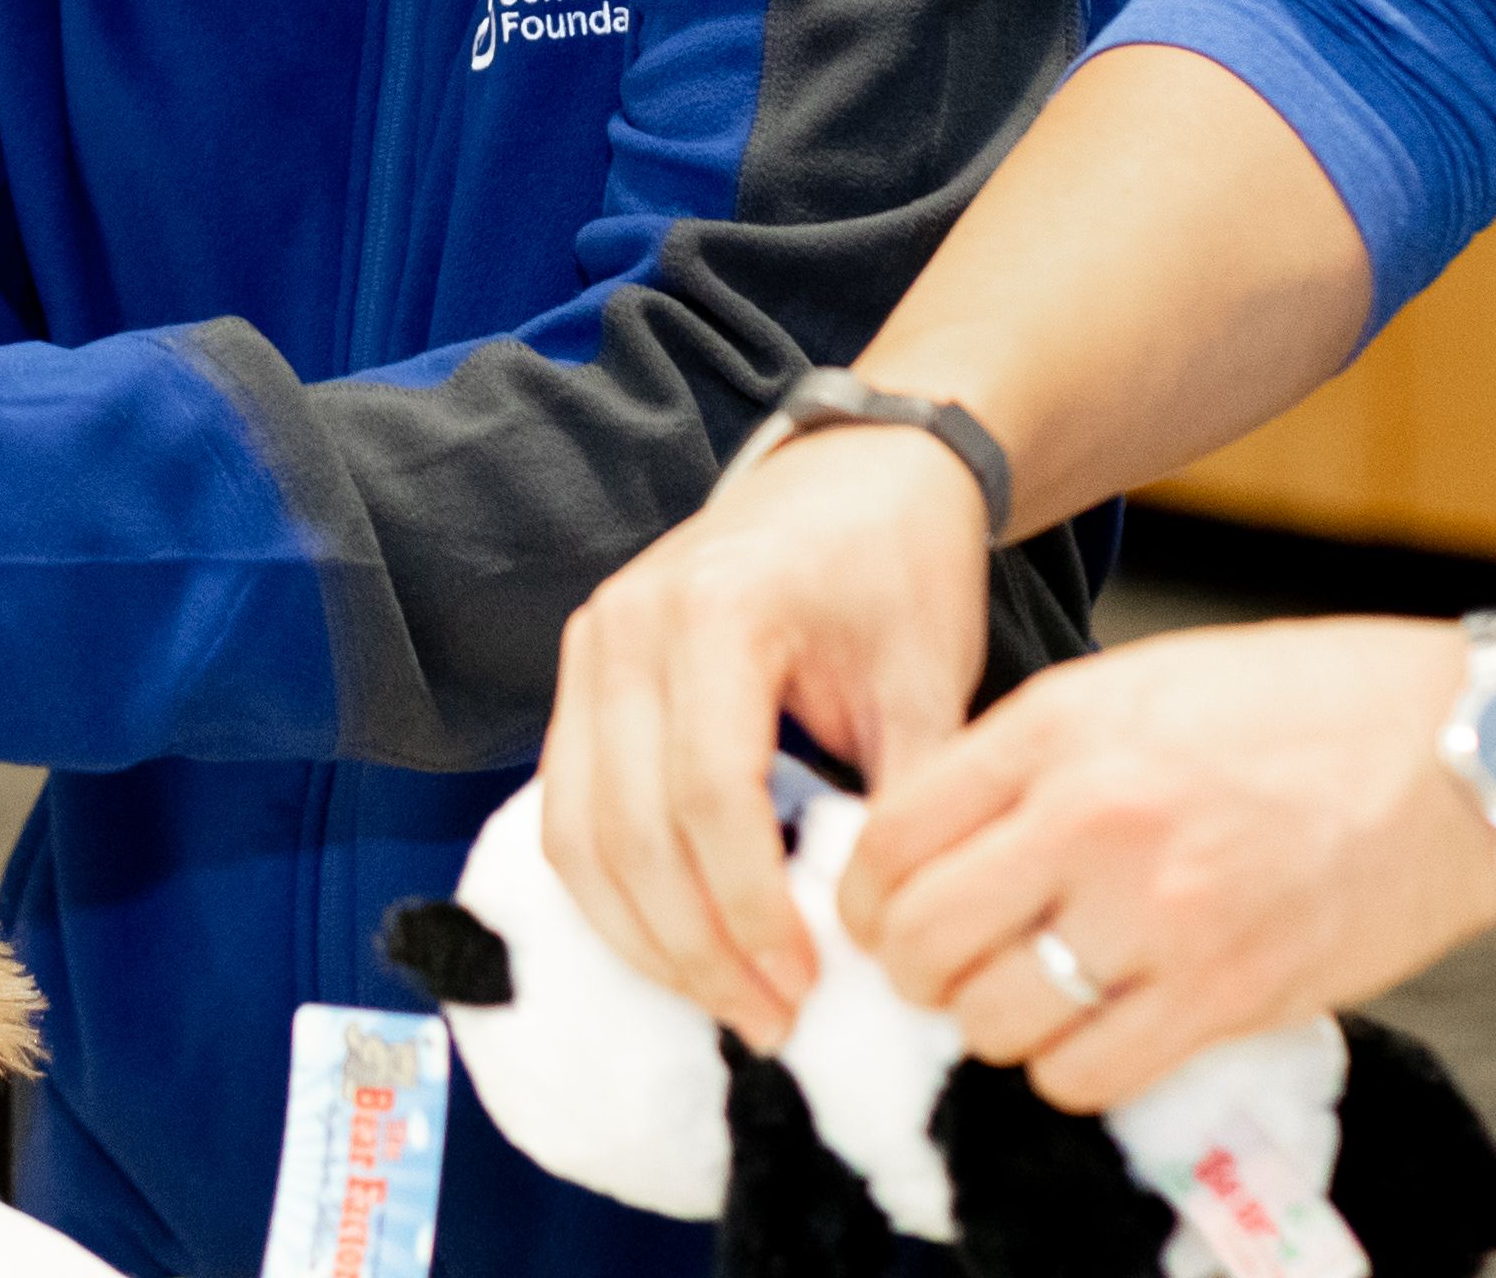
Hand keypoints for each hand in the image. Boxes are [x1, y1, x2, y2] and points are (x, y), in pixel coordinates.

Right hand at [540, 424, 993, 1044]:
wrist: (855, 472)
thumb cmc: (898, 566)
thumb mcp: (928, 678)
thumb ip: (907, 802)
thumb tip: (889, 939)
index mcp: (717, 609)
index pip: (708, 792)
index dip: (750, 907)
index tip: (807, 983)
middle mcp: (628, 624)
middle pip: (628, 825)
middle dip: (696, 946)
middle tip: (771, 1023)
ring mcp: (589, 647)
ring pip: (576, 831)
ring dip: (643, 938)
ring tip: (728, 1002)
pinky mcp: (581, 676)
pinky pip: (567, 810)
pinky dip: (611, 893)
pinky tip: (678, 945)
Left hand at [838, 615, 1494, 1112]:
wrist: (1469, 753)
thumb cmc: (1302, 707)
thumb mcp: (1140, 683)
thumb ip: (1030, 753)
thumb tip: (930, 837)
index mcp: (1062, 727)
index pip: (893, 833)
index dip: (862, 891)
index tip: (876, 911)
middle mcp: (1095, 817)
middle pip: (921, 936)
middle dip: (909, 968)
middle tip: (935, 968)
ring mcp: (1160, 913)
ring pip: (993, 1019)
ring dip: (989, 1023)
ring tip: (1021, 998)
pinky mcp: (1225, 995)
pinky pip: (1085, 1074)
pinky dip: (1068, 1069)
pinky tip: (1095, 1030)